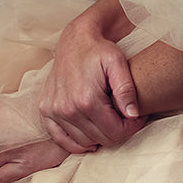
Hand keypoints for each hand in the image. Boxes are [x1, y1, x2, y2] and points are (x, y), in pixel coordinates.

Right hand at [39, 17, 145, 153]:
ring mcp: (53, 111)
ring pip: (83, 141)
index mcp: (87, 100)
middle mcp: (67, 109)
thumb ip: (126, 90)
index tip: (137, 118)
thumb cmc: (99, 51)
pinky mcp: (45, 110)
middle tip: (126, 118)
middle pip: (100, 139)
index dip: (131, 128)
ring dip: (99, 136)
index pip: (114, 132)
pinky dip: (76, 142)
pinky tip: (89, 136)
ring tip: (110, 120)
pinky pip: (60, 139)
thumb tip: (133, 115)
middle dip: (118, 131)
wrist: (75, 40)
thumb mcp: (118, 63)